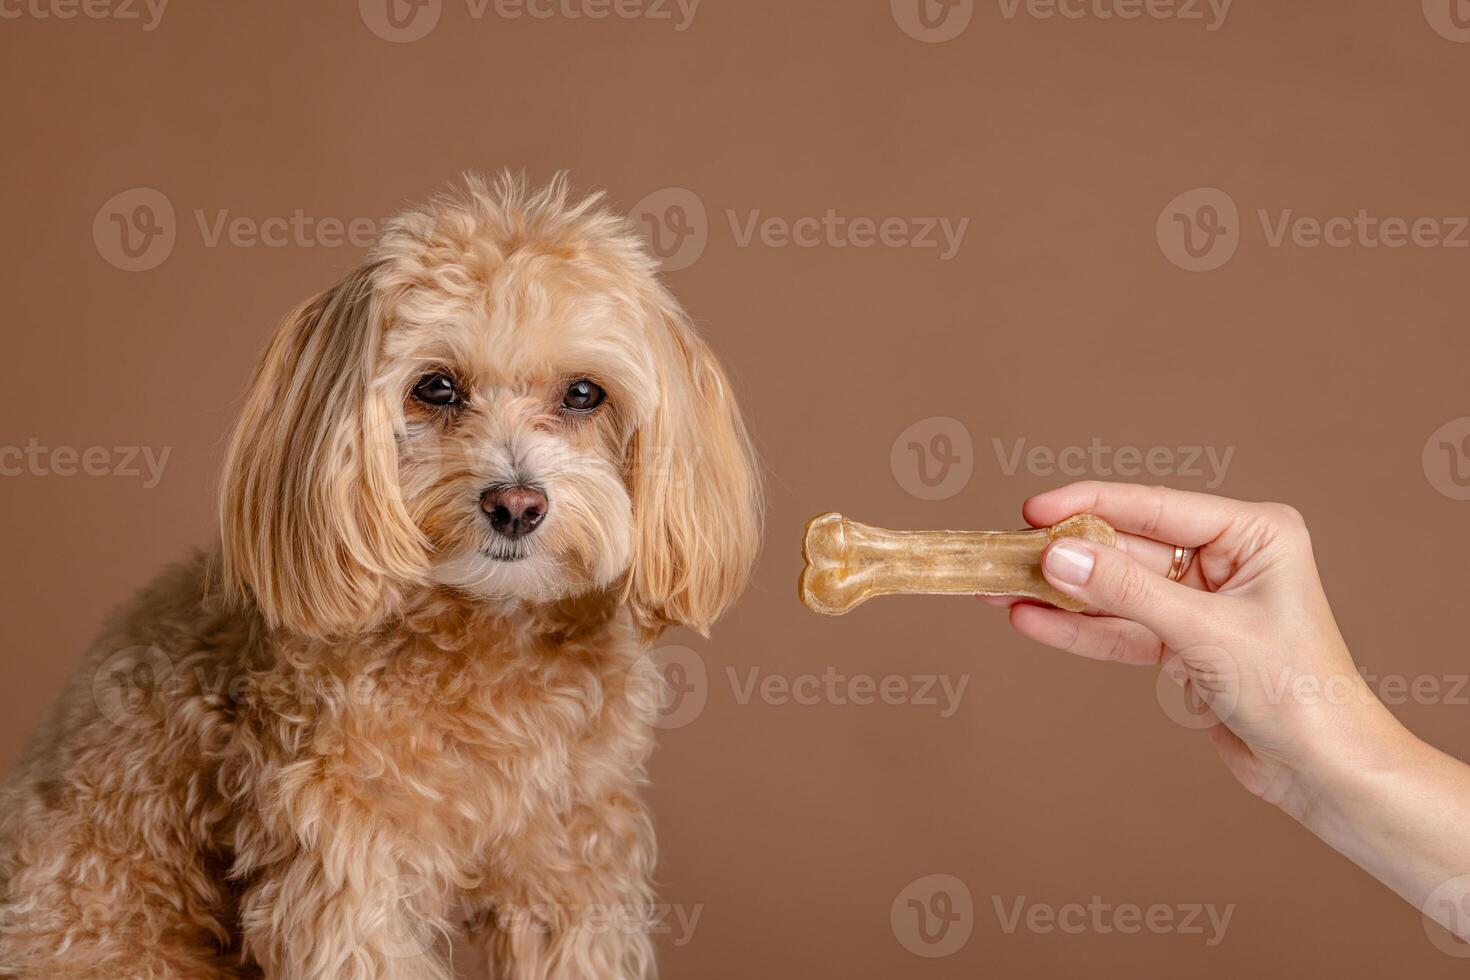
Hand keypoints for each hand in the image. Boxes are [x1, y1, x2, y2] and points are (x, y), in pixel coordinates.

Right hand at [984, 482, 1407, 819]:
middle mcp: (1228, 559)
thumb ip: (1127, 592)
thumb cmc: (1297, 693)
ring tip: (998, 589)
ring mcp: (1202, 602)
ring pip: (1116, 591)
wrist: (1324, 773)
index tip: (1032, 509)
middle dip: (1065, 556)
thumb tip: (1059, 557)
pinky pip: (1120, 628)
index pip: (1155, 507)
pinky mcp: (1183, 644)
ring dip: (1061, 595)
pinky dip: (1078, 629)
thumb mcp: (1204, 633)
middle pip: (1127, 548)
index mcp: (1253, 533)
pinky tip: (1030, 620)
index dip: (1089, 506)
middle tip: (1003, 552)